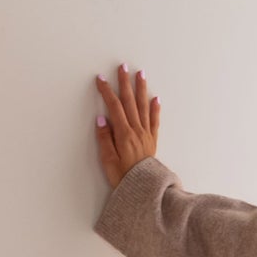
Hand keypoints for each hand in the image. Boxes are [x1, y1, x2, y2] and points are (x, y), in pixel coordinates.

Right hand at [94, 64, 159, 187]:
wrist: (145, 189)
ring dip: (141, 89)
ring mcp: (146, 134)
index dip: (106, 91)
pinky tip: (155, 98)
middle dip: (125, 83)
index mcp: (124, 134)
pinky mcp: (152, 140)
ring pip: (143, 107)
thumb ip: (104, 139)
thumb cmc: (124, 177)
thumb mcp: (108, 160)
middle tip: (123, 67)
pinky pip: (154, 121)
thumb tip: (102, 119)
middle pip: (130, 102)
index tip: (100, 79)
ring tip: (140, 74)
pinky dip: (155, 108)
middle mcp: (137, 131)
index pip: (114, 107)